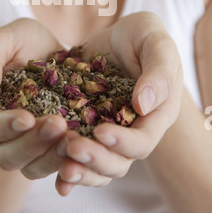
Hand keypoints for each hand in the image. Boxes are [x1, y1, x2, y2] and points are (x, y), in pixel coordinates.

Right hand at [0, 18, 68, 176]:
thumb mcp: (4, 38)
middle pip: (8, 155)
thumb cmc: (23, 41)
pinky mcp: (54, 145)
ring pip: (32, 167)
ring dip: (52, 156)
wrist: (53, 50)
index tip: (26, 118)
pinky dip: (72, 160)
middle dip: (32, 144)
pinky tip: (88, 146)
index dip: (4, 126)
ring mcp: (30, 141)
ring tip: (75, 138)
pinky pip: (59, 163)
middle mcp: (3, 131)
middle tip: (58, 125)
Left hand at [54, 12, 183, 194]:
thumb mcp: (156, 43)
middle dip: (96, 159)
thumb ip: (158, 71)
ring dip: (79, 168)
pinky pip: (76, 150)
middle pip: (117, 161)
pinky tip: (54, 177)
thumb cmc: (144, 36)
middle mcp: (132, 130)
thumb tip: (144, 105)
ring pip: (96, 164)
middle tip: (71, 148)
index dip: (124, 142)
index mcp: (156, 115)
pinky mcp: (84, 124)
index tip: (101, 131)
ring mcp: (106, 129)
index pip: (143, 141)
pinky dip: (64, 163)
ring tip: (60, 164)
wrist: (118, 35)